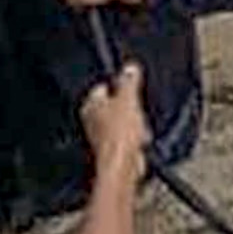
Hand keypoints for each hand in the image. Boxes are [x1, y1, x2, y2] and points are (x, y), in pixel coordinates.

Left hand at [82, 59, 148, 179]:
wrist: (123, 166)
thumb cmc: (120, 133)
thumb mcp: (128, 99)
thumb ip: (128, 81)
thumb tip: (130, 67)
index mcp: (90, 105)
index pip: (102, 87)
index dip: (117, 85)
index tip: (130, 84)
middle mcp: (91, 121)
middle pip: (112, 106)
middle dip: (127, 106)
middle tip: (137, 108)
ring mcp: (101, 137)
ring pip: (121, 123)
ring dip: (133, 124)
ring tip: (141, 128)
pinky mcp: (113, 151)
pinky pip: (127, 139)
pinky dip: (135, 139)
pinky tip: (141, 141)